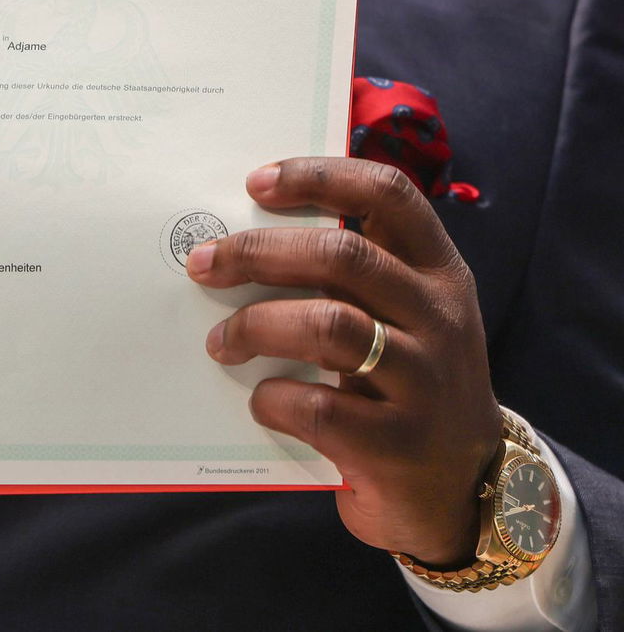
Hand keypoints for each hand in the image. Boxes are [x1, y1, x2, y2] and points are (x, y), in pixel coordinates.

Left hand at [185, 156, 502, 566]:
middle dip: (259, 253)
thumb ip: (351, 277)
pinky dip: (273, 399)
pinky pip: (319, 407)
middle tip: (203, 264)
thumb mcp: (402, 317)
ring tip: (220, 342)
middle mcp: (441, 317)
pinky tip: (260, 401)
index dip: (320, 177)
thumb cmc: (407, 384)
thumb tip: (242, 237)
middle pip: (344, 257)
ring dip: (256, 326)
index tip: (256, 182)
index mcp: (439, 272)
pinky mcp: (400, 444)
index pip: (390, 196)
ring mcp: (426, 381)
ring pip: (330, 327)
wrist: (463, 489)